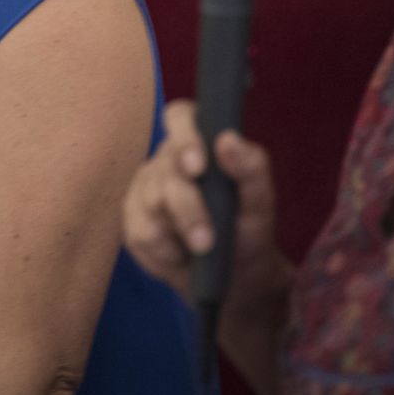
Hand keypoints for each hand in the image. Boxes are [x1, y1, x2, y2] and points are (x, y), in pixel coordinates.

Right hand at [122, 99, 288, 317]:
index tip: (198, 166)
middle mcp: (167, 162)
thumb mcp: (260, 204)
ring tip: (203, 250)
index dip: (185, 135)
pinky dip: (165, 250)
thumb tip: (229, 140)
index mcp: (198, 145)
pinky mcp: (132, 222)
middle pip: (165, 168)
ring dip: (180, 230)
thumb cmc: (247, 230)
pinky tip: (181, 257)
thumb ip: (252, 169)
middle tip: (207, 239)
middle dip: (187, 207)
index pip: (180, 117)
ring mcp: (144, 191)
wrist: (234, 277)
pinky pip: (141, 232)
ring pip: (150, 201)